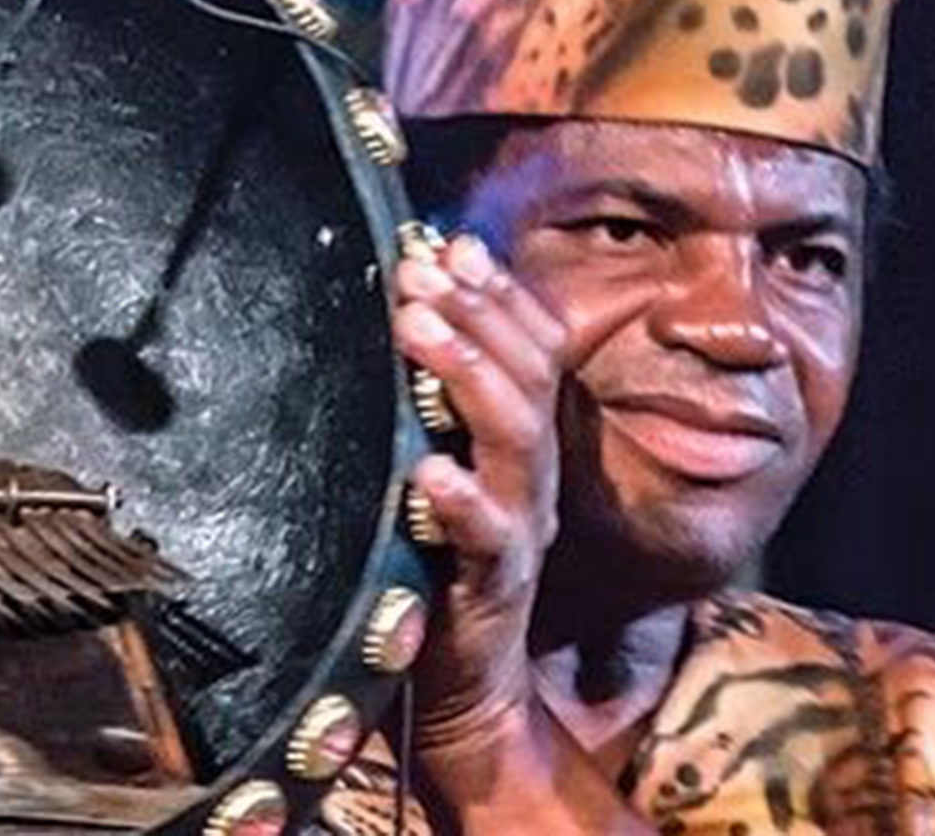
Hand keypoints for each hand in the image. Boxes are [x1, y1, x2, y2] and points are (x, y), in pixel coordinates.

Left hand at [391, 236, 568, 741]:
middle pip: (527, 377)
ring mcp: (518, 529)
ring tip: (419, 327)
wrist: (470, 693)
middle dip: (478, 313)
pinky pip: (489, 538)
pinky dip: (463, 500)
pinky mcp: (493, 587)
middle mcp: (532, 479)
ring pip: (516, 439)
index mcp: (521, 447)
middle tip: (420, 265)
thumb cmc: (441, 571)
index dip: (498, 294)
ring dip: (469, 374)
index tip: (449, 242)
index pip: (532, 350)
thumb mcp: (440, 476)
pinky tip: (429, 473)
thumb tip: (402, 321)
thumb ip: (435, 412)